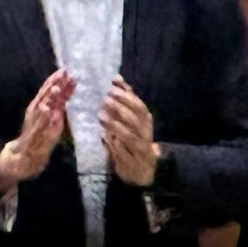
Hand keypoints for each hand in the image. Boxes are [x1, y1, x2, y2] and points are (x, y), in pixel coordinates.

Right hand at [0, 71, 72, 192]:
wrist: (26, 152)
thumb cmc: (40, 132)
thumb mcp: (52, 115)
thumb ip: (58, 104)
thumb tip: (67, 90)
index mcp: (40, 104)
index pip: (49, 89)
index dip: (56, 79)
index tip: (65, 70)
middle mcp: (36, 108)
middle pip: (46, 93)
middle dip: (55, 83)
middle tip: (64, 74)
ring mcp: (35, 119)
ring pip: (42, 105)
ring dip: (49, 97)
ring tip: (57, 88)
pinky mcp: (35, 131)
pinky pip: (39, 123)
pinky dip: (44, 116)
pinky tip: (48, 109)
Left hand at [100, 76, 161, 190]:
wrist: (144, 168)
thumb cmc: (135, 137)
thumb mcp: (133, 118)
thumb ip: (126, 99)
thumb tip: (116, 78)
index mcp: (146, 121)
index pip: (139, 106)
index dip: (126, 97)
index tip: (111, 89)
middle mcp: (145, 134)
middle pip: (134, 119)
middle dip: (119, 108)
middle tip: (105, 101)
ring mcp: (139, 149)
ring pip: (129, 136)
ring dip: (115, 125)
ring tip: (101, 116)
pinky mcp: (132, 162)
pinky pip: (121, 152)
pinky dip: (112, 144)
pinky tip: (103, 136)